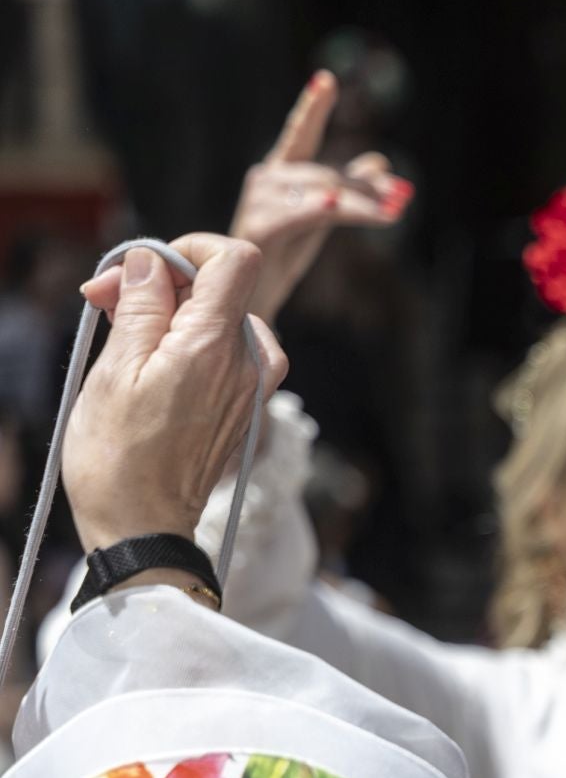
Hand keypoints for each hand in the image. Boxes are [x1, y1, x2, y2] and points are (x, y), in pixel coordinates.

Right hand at [63, 238, 288, 551]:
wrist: (145, 529)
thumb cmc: (119, 458)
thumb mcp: (115, 371)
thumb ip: (140, 307)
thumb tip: (150, 261)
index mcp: (218, 346)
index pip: (235, 260)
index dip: (188, 248)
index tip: (143, 267)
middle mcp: (249, 363)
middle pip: (221, 288)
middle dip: (161, 283)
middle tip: (100, 302)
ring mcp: (252, 386)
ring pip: (218, 318)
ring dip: (169, 313)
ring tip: (115, 334)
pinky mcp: (244, 405)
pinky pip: (222, 351)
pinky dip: (186, 341)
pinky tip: (144, 360)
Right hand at [227, 70, 411, 323]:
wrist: (254, 297)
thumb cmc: (285, 252)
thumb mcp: (324, 217)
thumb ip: (350, 188)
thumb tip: (381, 161)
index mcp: (283, 173)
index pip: (301, 134)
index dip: (312, 107)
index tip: (326, 79)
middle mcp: (268, 179)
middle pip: (328, 173)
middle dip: (368, 187)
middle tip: (404, 196)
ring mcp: (260, 200)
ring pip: (323, 191)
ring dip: (362, 203)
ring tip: (393, 212)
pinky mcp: (259, 226)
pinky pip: (299, 213)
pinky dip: (318, 207)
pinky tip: (333, 204)